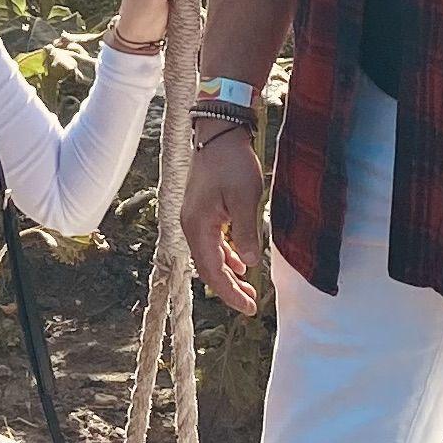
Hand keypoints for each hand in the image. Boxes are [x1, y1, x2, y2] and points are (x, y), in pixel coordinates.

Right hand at [179, 123, 266, 315]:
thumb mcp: (245, 198)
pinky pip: (211, 243)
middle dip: (229, 289)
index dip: (230, 293)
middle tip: (251, 304)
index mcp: (198, 226)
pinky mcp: (202, 211)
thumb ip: (246, 233)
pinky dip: (225, 256)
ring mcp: (194, 219)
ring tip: (248, 288)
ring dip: (228, 274)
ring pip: (209, 257)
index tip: (250, 308)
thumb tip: (249, 265)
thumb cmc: (232, 162)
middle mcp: (191, 226)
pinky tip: (238, 262)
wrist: (219, 133)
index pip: (212, 271)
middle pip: (207, 269)